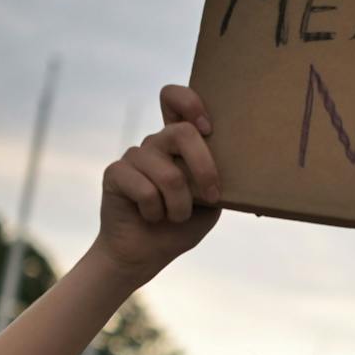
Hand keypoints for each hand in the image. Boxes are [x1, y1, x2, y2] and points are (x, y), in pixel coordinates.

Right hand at [94, 86, 222, 277]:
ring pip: (168, 172)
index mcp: (178, 143)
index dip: (191, 102)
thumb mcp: (209, 204)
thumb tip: (238, 167)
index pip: (175, 99)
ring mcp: (133, 157)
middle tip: (210, 196)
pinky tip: (150, 216)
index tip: (208, 128)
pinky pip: (144, 189)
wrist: (144, 254)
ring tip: (175, 217)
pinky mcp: (115, 173)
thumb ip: (218, 180)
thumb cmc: (179, 226)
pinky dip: (155, 211)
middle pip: (181, 132)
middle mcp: (155, 144)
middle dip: (203, 167)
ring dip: (179, 205)